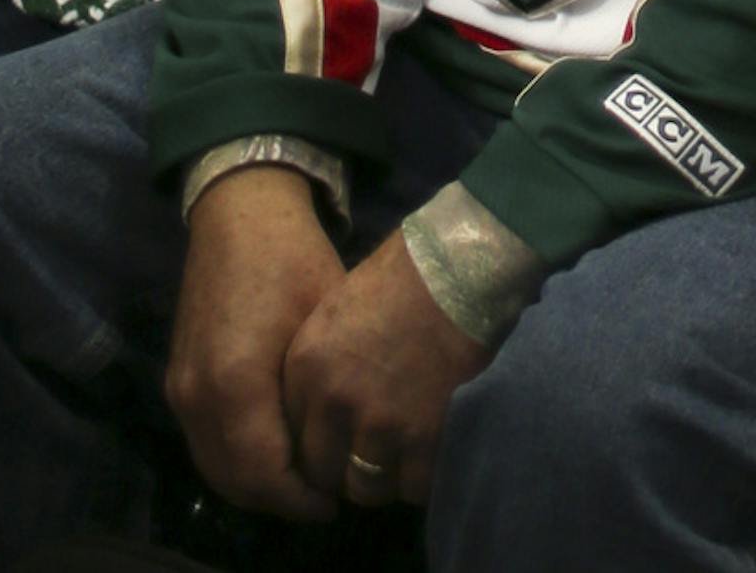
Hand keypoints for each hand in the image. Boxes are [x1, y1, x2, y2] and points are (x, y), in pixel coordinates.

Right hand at [167, 170, 344, 523]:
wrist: (241, 210)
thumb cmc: (293, 258)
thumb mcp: (322, 324)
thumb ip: (320, 393)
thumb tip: (341, 448)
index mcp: (235, 383)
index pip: (264, 474)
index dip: (299, 498)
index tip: (334, 501)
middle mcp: (198, 396)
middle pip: (234, 480)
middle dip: (277, 499)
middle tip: (320, 498)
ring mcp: (180, 390)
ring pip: (213, 466)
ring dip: (253, 483)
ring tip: (300, 479)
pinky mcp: (177, 380)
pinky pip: (202, 441)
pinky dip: (233, 459)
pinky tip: (271, 449)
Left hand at [282, 227, 492, 507]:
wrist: (461, 265)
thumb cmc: (405, 274)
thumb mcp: (339, 312)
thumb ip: (324, 367)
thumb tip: (327, 412)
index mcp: (305, 366)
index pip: (294, 438)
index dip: (321, 445)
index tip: (342, 443)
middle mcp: (333, 401)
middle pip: (324, 473)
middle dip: (347, 470)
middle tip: (375, 455)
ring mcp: (378, 424)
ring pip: (366, 489)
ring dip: (385, 478)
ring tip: (406, 454)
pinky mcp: (423, 438)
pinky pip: (413, 487)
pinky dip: (424, 477)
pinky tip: (434, 450)